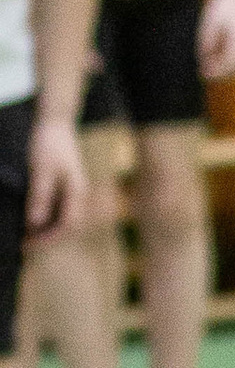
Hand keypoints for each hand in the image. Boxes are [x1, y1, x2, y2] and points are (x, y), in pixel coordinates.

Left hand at [26, 114, 87, 243]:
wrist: (55, 122)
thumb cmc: (48, 143)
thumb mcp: (41, 169)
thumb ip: (40, 196)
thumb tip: (35, 223)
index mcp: (77, 192)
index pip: (68, 225)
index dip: (49, 239)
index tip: (28, 244)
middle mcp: (78, 195)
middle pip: (68, 226)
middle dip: (47, 238)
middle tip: (24, 244)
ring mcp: (73, 191)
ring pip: (63, 219)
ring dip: (46, 230)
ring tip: (25, 235)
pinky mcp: (65, 187)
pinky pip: (58, 209)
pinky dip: (46, 218)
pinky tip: (30, 219)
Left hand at [198, 0, 234, 79]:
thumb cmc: (224, 3)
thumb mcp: (210, 20)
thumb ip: (207, 41)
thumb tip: (203, 59)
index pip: (230, 61)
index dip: (217, 71)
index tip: (203, 74)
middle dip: (220, 72)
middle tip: (203, 73)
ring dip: (224, 67)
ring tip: (207, 65)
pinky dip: (227, 59)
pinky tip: (214, 56)